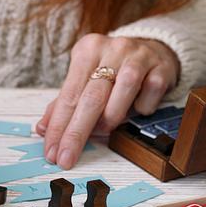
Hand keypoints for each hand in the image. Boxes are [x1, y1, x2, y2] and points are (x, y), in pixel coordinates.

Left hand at [36, 34, 179, 168]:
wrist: (153, 50)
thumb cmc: (113, 69)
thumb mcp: (85, 78)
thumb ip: (64, 103)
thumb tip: (43, 129)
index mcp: (87, 50)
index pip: (68, 95)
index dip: (58, 127)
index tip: (52, 151)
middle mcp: (111, 49)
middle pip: (91, 97)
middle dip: (76, 133)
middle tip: (67, 157)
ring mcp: (138, 57)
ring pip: (122, 92)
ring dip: (111, 118)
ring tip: (104, 130)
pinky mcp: (161, 67)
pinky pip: (150, 93)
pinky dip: (142, 107)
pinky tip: (137, 109)